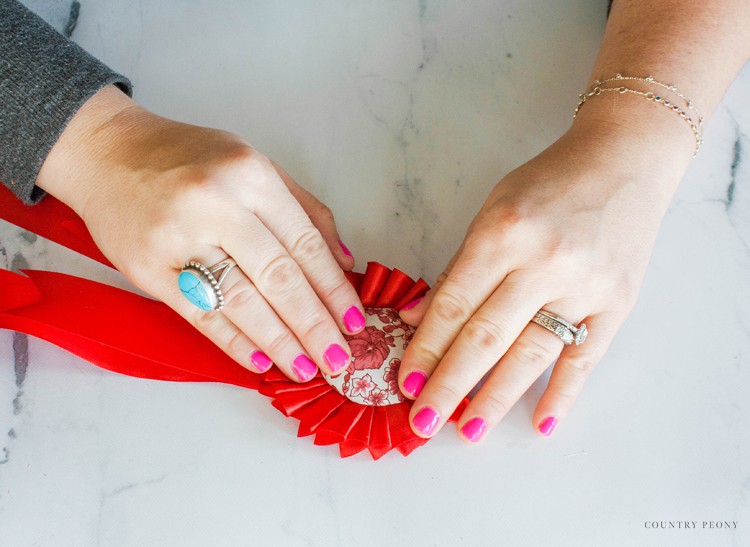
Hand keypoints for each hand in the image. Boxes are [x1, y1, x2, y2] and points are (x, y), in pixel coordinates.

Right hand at [37, 86, 364, 381]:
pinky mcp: (148, 269)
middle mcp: (217, 205)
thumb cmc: (189, 158)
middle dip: (315, 325)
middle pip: (279, 276)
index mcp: (250, 177)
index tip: (355, 322)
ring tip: (306, 368)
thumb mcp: (255, 165)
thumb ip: (304, 209)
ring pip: (242, 300)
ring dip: (279, 341)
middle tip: (339, 360)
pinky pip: (199, 314)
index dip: (334, 289)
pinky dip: (232, 341)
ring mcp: (178, 238)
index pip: (305, 244)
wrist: (108, 153)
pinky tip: (259, 361)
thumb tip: (343, 260)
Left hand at [398, 117, 689, 440]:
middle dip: (449, 385)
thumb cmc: (548, 183)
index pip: (454, 306)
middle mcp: (542, 262)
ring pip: (531, 354)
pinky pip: (586, 357)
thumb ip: (458, 267)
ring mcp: (583, 285)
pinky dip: (563, 393)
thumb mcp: (492, 211)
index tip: (406, 384)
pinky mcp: (617, 302)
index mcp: (502, 234)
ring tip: (469, 431)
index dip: (426, 349)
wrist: (623, 160)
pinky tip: (541, 424)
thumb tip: (417, 319)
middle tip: (423, 424)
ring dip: (496, 398)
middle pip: (485, 337)